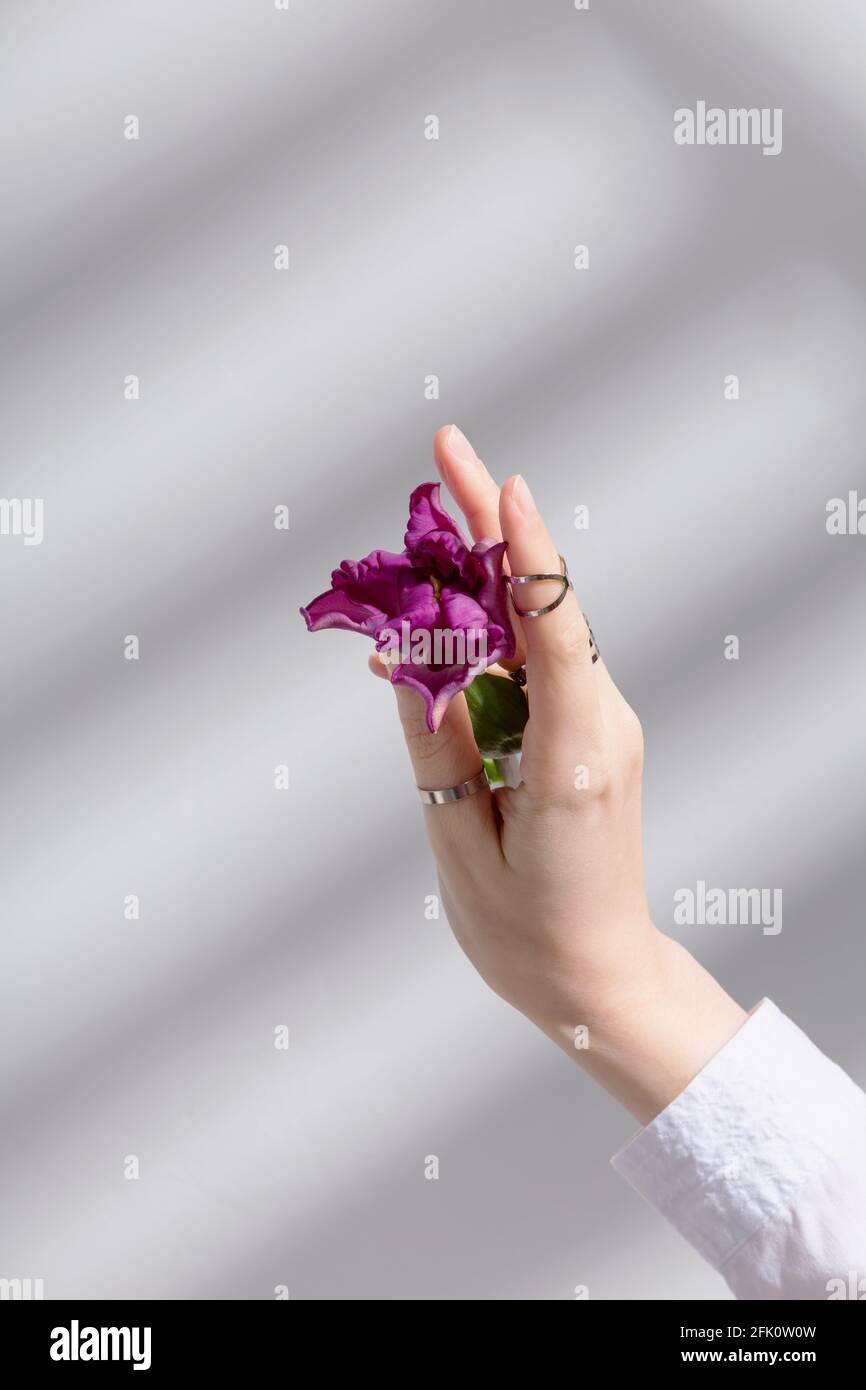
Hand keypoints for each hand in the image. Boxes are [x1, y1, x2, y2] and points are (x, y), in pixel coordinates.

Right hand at [374, 425, 745, 1122]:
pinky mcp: (587, 735)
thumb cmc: (529, 934)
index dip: (526, 554)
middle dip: (489, 530)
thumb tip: (412, 662)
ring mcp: (600, 728)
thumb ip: (438, 749)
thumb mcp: (461, 849)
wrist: (598, 980)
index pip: (554, 633)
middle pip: (545, 608)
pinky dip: (485, 638)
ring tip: (412, 543)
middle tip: (444, 450)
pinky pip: (535, 668)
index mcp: (573, 761)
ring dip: (475, 584)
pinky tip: (437, 628)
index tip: (502, 483)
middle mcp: (600, 728)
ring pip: (535, 631)